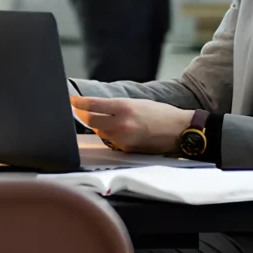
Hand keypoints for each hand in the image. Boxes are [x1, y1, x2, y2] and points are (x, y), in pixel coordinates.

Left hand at [70, 96, 192, 154]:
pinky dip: (110, 136)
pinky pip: (112, 141)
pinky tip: (118, 131)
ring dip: (100, 127)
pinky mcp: (127, 150)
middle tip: (82, 112)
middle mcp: (121, 124)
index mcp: (125, 107)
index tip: (72, 102)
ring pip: (101, 132)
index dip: (80, 104)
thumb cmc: (162, 114)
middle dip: (86, 116)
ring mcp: (123, 139)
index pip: (94, 105)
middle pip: (92, 121)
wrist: (180, 130)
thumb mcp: (138, 103)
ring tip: (107, 120)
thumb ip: (117, 107)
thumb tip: (98, 108)